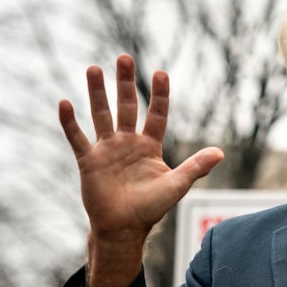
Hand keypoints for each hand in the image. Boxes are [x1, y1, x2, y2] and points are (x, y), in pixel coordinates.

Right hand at [59, 54, 223, 286]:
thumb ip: (196, 167)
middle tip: (124, 57)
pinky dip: (70, 122)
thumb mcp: (176, 185)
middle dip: (125, 83)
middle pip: (126, 107)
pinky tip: (65, 103)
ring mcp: (107, 150)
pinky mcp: (89, 161)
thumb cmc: (151, 208)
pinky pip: (78, 137)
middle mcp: (128, 143)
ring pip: (101, 115)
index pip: (156, 114)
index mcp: (150, 147)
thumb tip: (220, 152)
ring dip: (97, 93)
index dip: (159, 95)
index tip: (161, 73)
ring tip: (94, 68)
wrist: (123, 229)